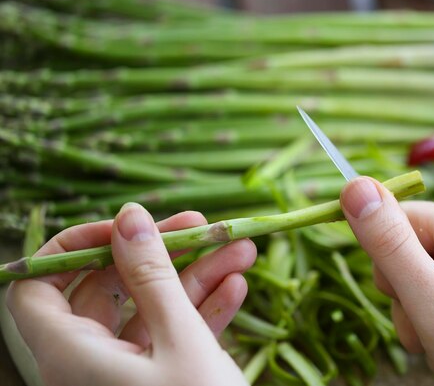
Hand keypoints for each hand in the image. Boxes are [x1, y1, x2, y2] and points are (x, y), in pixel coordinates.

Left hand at [7, 203, 255, 385]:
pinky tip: (237, 289)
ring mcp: (125, 377)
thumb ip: (151, 277)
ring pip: (150, 312)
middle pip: (110, 290)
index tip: (128, 228)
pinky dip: (202, 312)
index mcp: (69, 356)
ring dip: (196, 278)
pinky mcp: (158, 384)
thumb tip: (130, 217)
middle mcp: (88, 365)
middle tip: (205, 227)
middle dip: (162, 254)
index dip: (75, 248)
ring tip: (242, 250)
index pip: (38, 285)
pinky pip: (172, 339)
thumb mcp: (179, 341)